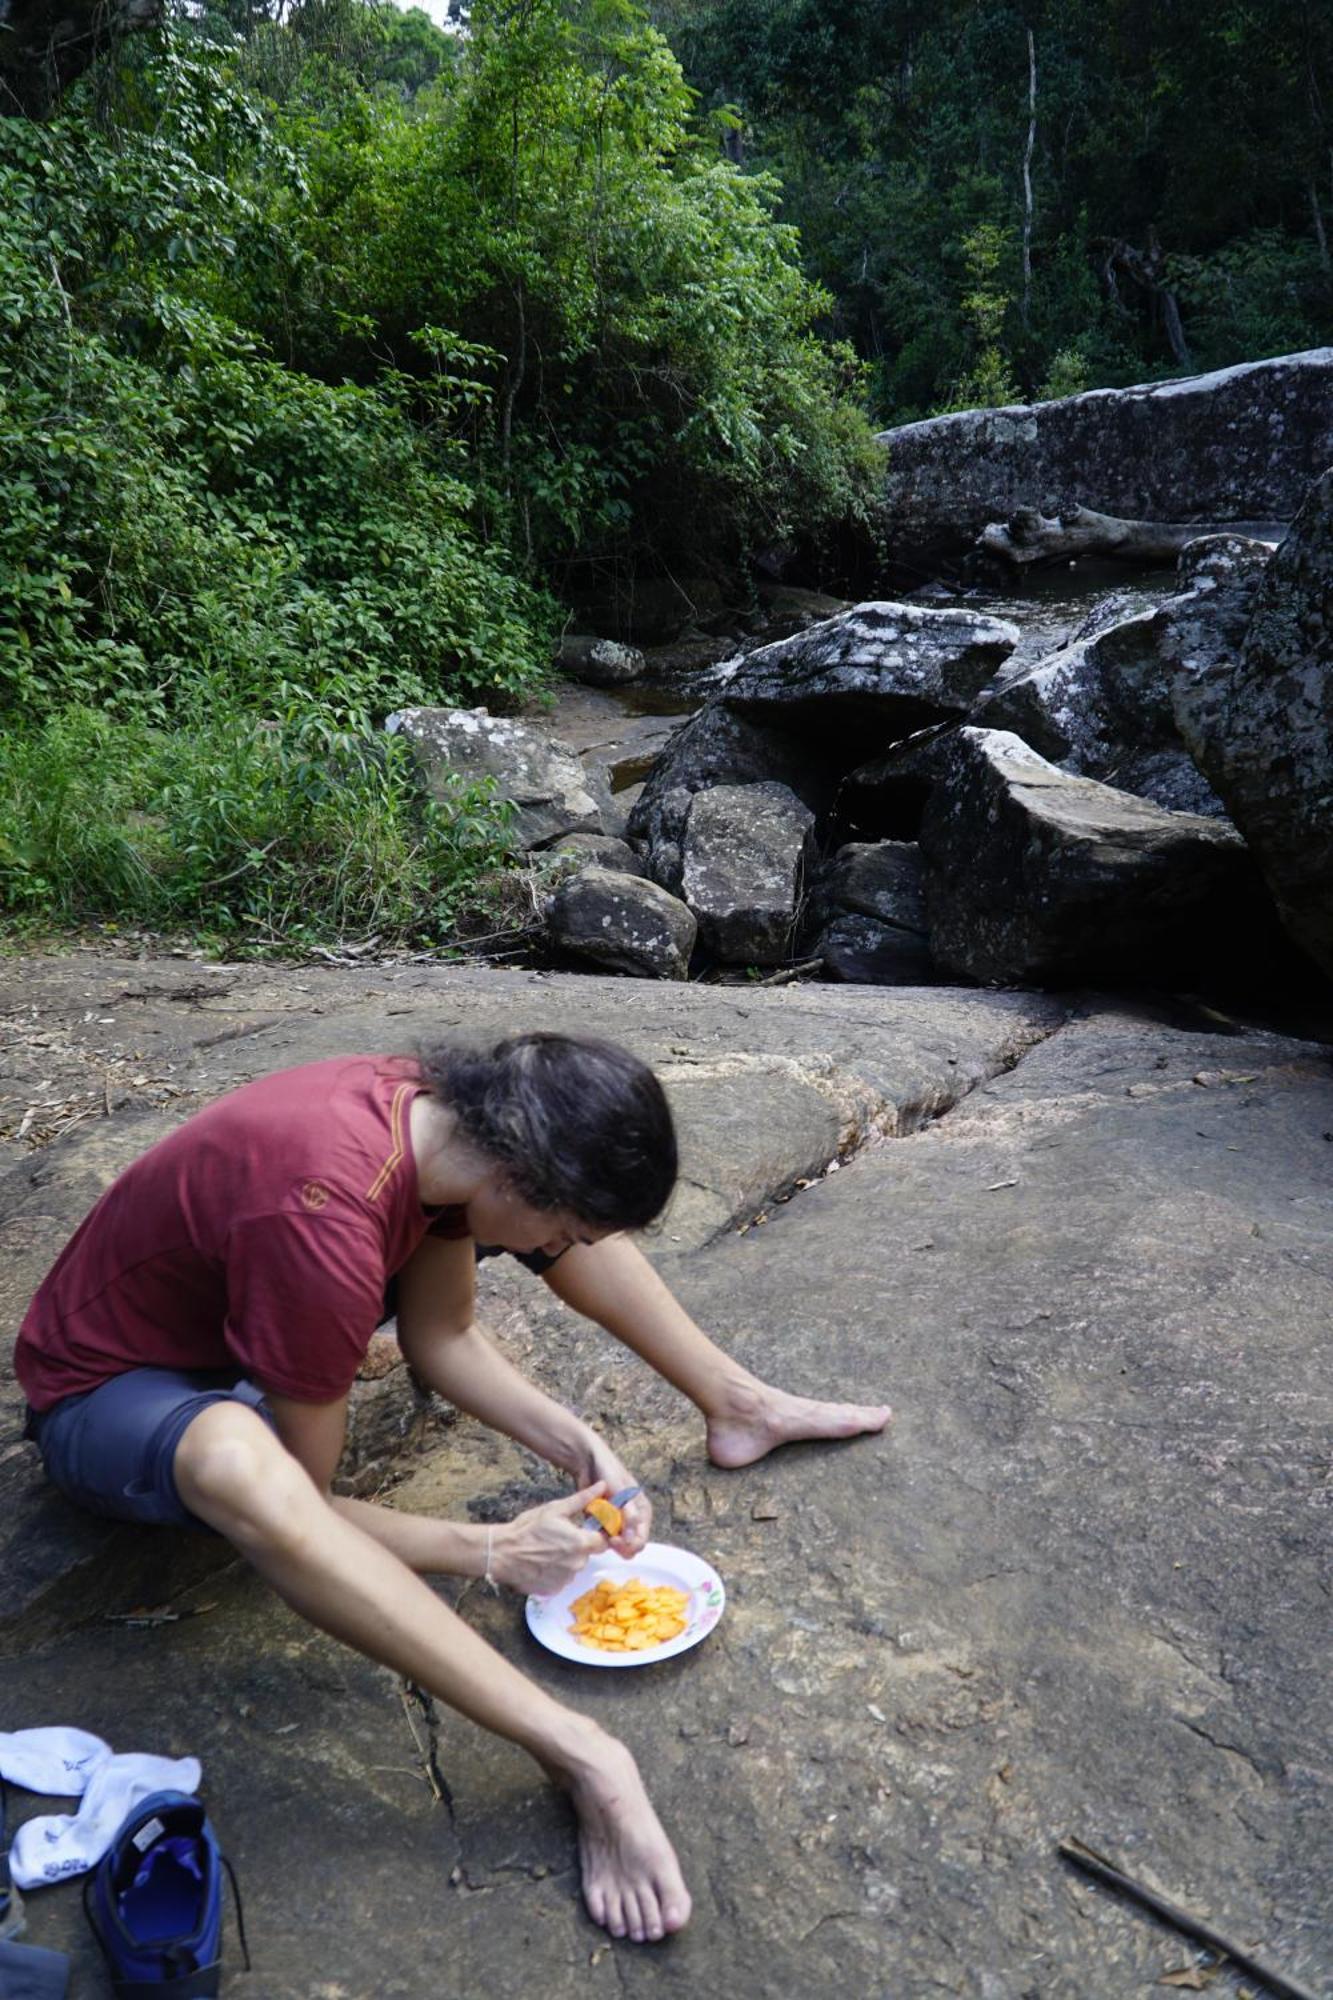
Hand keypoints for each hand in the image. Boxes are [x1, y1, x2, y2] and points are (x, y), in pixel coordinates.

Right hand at [488, 1483, 613, 1594]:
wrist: (502, 1553)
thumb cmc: (528, 1528)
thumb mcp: (555, 1509)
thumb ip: (582, 1500)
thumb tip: (602, 1485)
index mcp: (581, 1543)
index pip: (603, 1542)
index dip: (596, 1535)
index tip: (585, 1530)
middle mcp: (578, 1564)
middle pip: (587, 1555)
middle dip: (577, 1547)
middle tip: (558, 1538)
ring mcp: (566, 1580)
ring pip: (573, 1567)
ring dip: (566, 1560)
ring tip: (546, 1551)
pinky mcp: (554, 1590)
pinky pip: (561, 1580)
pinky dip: (555, 1573)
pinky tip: (541, 1563)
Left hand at [578, 1441, 651, 1557]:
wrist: (589, 1461)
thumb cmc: (609, 1472)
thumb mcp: (621, 1492)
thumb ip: (628, 1514)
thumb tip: (633, 1538)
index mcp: (643, 1511)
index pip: (641, 1539)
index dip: (629, 1544)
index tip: (614, 1540)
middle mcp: (632, 1518)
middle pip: (629, 1545)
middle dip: (618, 1545)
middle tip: (605, 1538)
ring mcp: (617, 1521)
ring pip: (615, 1543)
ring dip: (606, 1539)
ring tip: (597, 1525)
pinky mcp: (603, 1521)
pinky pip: (602, 1535)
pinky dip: (597, 1532)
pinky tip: (591, 1522)